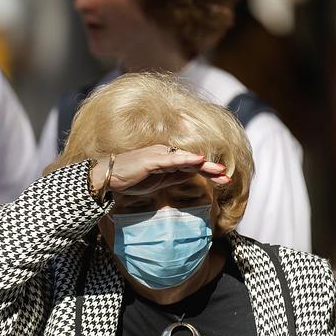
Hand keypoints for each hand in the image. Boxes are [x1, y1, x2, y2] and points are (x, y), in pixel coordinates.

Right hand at [90, 145, 229, 197]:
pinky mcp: (151, 160)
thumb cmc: (129, 179)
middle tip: (227, 177)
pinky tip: (198, 161)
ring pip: (186, 160)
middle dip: (211, 169)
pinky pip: (171, 160)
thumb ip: (174, 177)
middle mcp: (165, 154)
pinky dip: (185, 160)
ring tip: (220, 171)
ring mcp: (159, 155)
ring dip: (204, 165)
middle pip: (193, 162)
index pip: (192, 166)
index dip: (209, 171)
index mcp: (167, 159)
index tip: (224, 180)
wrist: (107, 178)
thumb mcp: (157, 182)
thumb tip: (192, 175)